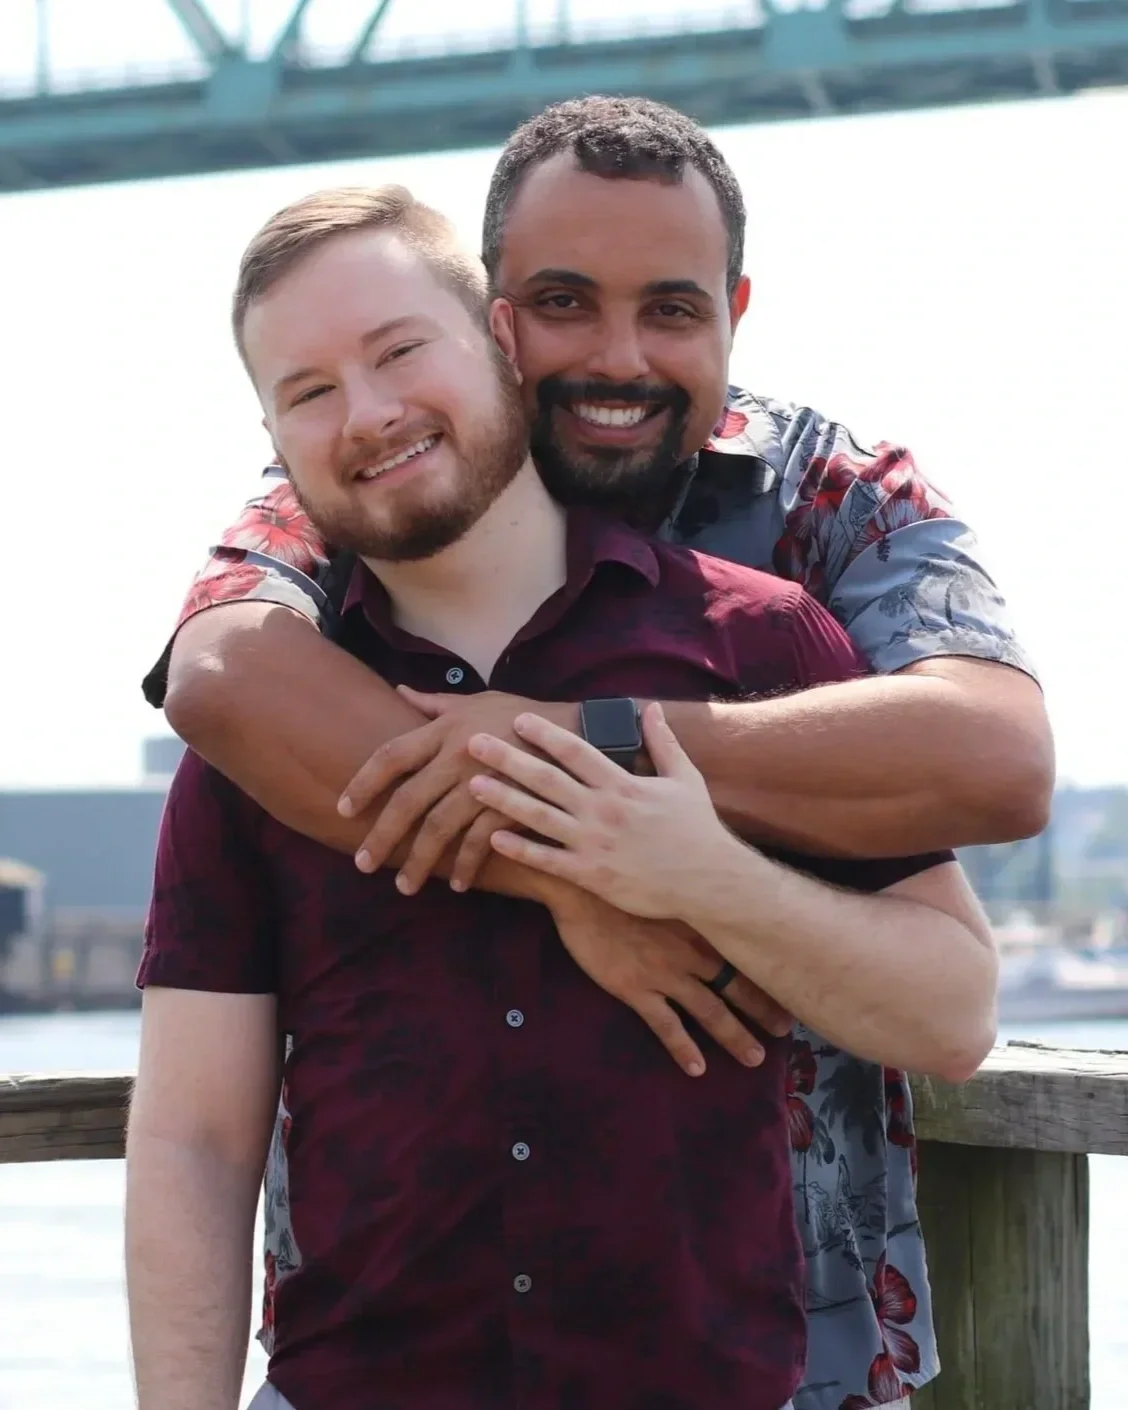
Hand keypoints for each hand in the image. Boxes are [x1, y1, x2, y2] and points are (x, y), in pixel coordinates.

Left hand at [338, 686, 577, 892]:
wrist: (579, 733)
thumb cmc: (524, 717)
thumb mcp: (478, 701)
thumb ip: (435, 704)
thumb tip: (400, 692)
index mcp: (446, 730)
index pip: (391, 756)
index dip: (363, 783)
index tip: (343, 808)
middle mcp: (458, 756)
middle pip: (408, 801)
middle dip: (382, 835)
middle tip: (363, 864)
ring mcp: (485, 783)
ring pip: (439, 829)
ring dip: (420, 861)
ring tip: (404, 885)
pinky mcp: (512, 807)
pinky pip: (480, 843)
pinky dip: (467, 866)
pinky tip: (458, 884)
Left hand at [467, 702, 737, 921]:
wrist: (708, 881)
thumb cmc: (697, 829)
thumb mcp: (685, 778)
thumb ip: (663, 742)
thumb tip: (652, 708)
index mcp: (623, 784)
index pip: (576, 751)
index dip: (546, 734)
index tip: (518, 719)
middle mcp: (603, 810)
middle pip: (546, 779)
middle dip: (508, 759)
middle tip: (474, 743)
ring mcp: (594, 844)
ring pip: (539, 817)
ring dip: (503, 800)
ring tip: (473, 785)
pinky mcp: (591, 875)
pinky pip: (548, 860)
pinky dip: (520, 850)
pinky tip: (493, 839)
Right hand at [547, 888, 789, 1076]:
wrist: (580, 890)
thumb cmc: (621, 879)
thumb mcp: (665, 880)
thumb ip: (690, 893)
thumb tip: (712, 889)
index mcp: (699, 922)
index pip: (743, 952)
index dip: (767, 972)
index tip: (790, 984)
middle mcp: (690, 951)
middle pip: (736, 985)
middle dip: (762, 1009)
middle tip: (785, 1030)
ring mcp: (664, 972)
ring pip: (709, 1010)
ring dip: (734, 1035)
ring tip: (754, 1058)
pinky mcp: (635, 989)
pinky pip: (666, 1025)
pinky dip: (683, 1048)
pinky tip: (697, 1069)